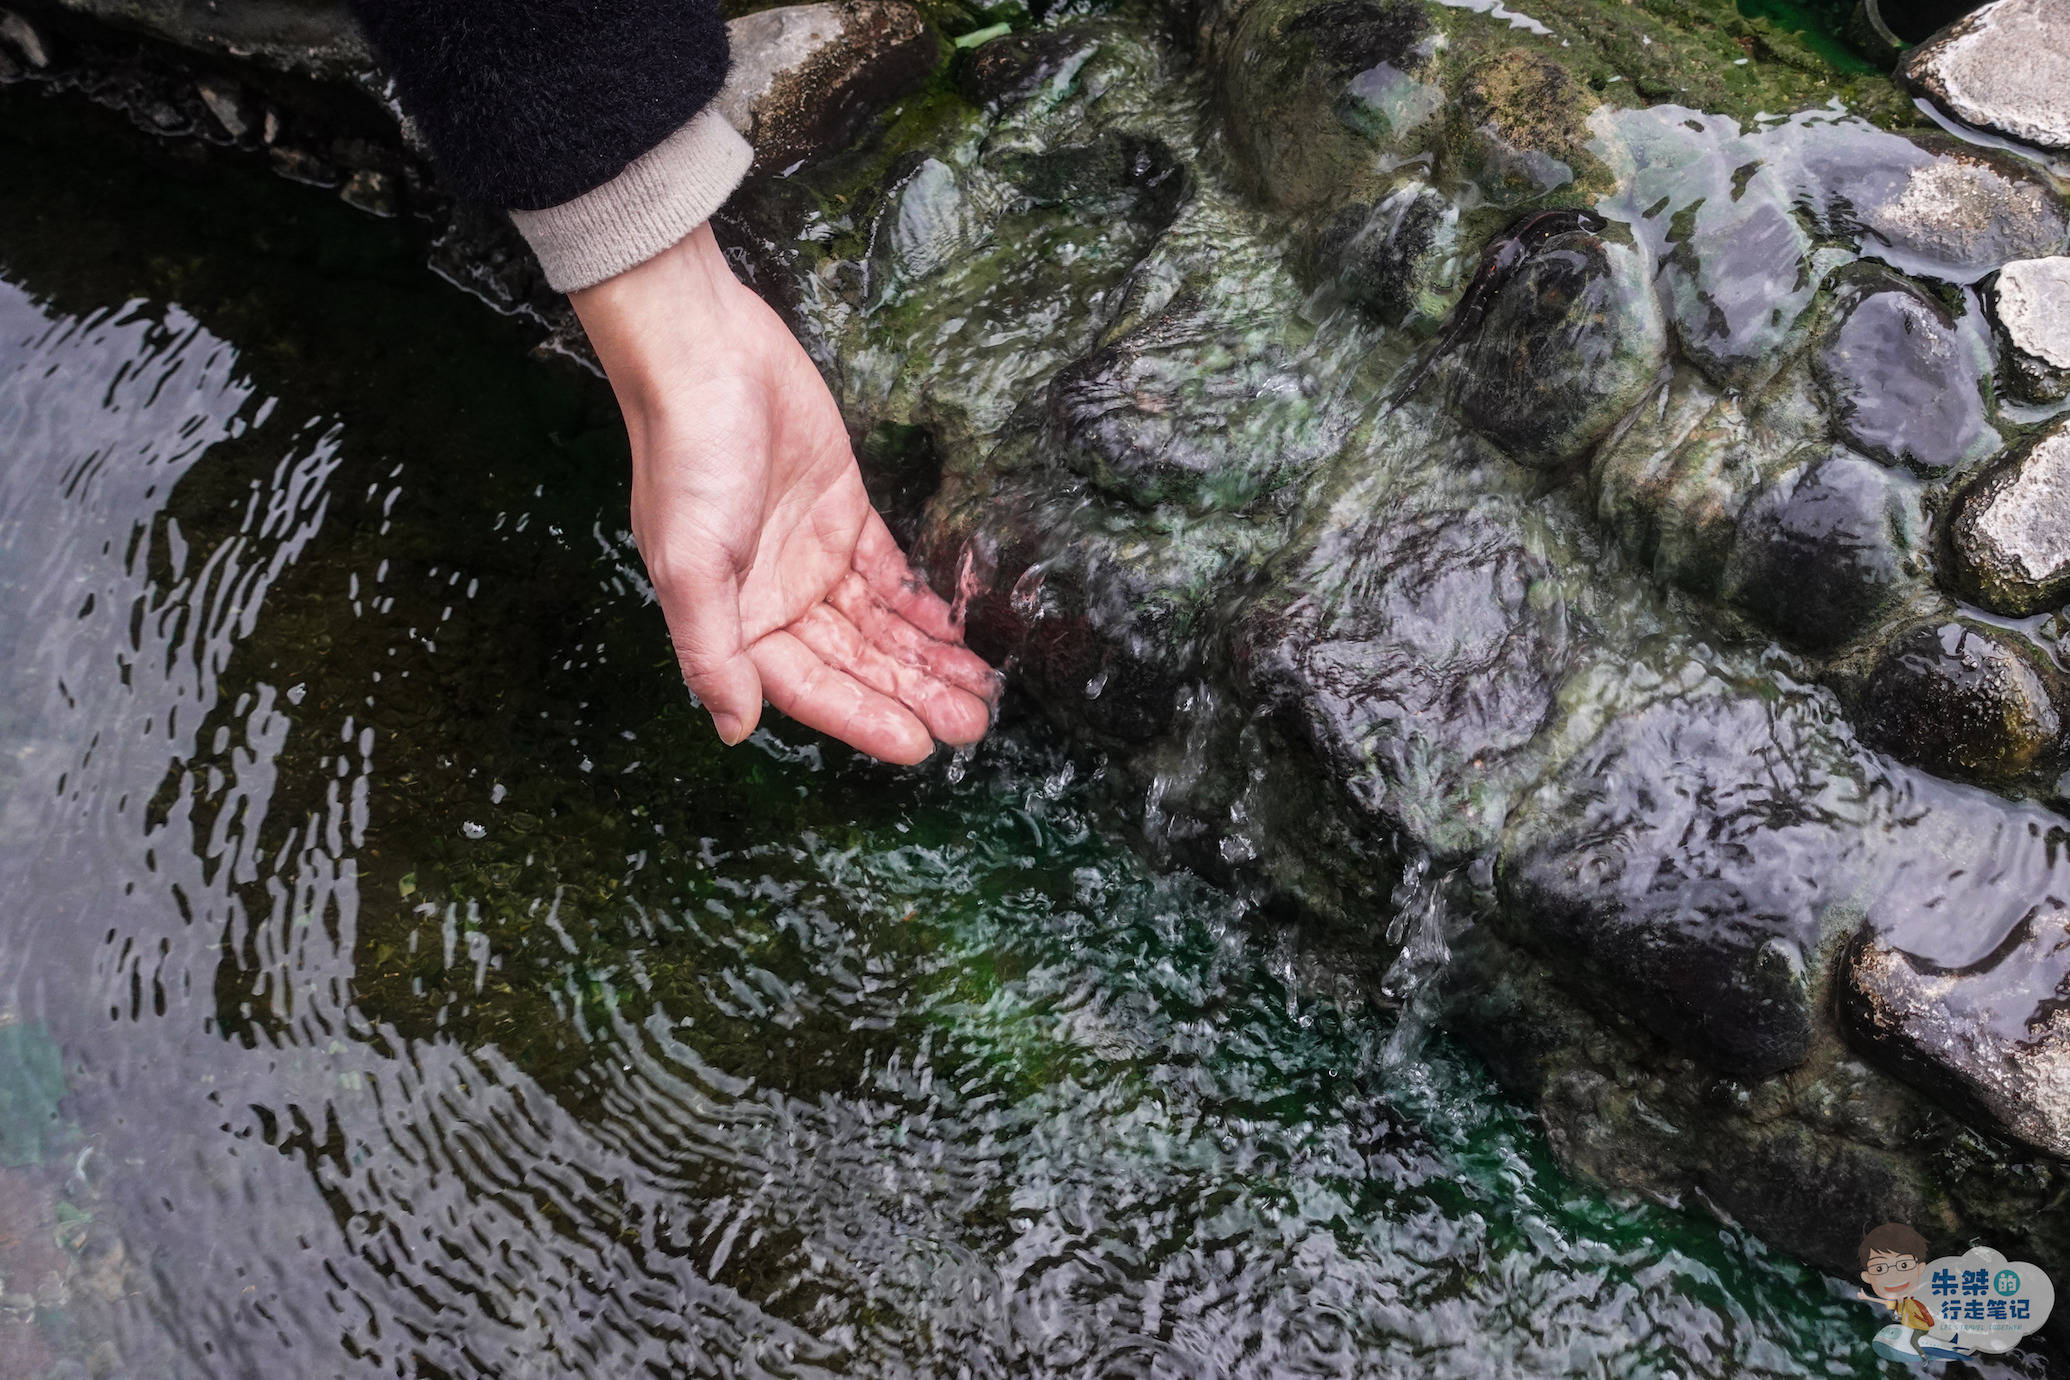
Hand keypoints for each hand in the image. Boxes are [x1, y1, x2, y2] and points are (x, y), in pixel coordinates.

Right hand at [571, 224, 996, 763]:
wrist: (705, 354)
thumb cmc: (687, 456)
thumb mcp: (690, 563)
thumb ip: (712, 650)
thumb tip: (734, 727)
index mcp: (737, 619)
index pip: (812, 688)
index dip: (864, 718)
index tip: (920, 745)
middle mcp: (778, 598)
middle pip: (857, 663)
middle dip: (913, 694)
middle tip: (974, 723)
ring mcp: (813, 557)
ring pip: (880, 625)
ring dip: (927, 658)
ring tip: (982, 688)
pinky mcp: (844, 512)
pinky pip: (891, 573)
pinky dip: (923, 602)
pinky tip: (959, 630)